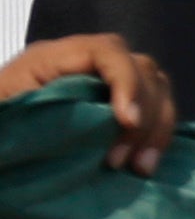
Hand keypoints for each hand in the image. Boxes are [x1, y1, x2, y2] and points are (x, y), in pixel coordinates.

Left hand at [1, 30, 182, 173]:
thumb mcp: (7, 120)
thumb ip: (40, 119)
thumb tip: (91, 125)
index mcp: (49, 60)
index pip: (105, 51)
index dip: (126, 81)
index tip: (127, 121)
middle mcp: (82, 64)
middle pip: (140, 68)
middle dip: (143, 114)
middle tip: (121, 161)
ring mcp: (101, 82)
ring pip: (156, 87)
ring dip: (157, 128)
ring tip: (141, 167)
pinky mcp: (112, 105)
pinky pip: (152, 109)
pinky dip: (156, 135)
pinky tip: (144, 163)